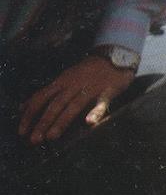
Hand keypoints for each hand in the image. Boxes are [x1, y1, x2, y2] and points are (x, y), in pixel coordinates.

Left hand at [18, 56, 134, 144]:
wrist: (115, 54)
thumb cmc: (86, 71)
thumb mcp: (64, 77)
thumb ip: (46, 92)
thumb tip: (22, 107)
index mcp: (61, 81)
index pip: (41, 98)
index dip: (30, 114)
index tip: (21, 131)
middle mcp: (73, 84)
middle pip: (55, 104)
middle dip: (43, 122)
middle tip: (34, 140)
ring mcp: (90, 88)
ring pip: (74, 106)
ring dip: (61, 121)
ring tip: (52, 136)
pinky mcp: (108, 91)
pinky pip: (101, 103)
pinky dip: (95, 112)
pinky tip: (89, 122)